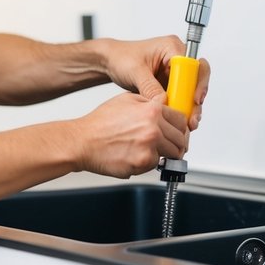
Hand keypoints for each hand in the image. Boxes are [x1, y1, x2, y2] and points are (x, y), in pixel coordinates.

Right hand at [73, 92, 188, 178]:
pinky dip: (149, 163)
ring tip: (150, 151)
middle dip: (176, 143)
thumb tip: (164, 104)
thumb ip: (149, 101)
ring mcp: (149, 145)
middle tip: (167, 146)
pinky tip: (135, 156)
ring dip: (165, 154)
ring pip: (173, 153)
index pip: (181, 119)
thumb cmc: (100, 123)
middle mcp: (153, 127)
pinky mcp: (143, 162)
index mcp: (152, 110)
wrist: (82, 142)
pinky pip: (156, 164)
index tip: (177, 132)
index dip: (180, 127)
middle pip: (180, 138)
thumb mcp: (126, 100)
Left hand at [103, 37, 209, 130]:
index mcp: (172, 47)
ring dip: (189, 108)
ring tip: (187, 124)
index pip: (195, 65)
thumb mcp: (135, 71)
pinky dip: (180, 110)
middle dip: (195, 101)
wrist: (111, 62)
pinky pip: (181, 98)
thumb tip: (163, 103)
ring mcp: (175, 73)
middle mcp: (177, 59)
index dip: (198, 83)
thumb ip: (150, 87)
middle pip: (197, 80)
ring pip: (190, 92)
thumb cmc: (121, 57)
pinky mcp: (170, 85)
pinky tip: (178, 121)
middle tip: (192, 119)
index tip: (194, 99)